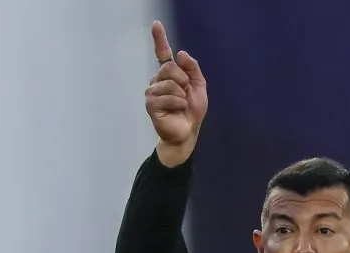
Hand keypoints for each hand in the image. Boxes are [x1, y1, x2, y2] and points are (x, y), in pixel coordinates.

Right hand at [146, 21, 207, 166]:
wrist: (188, 132)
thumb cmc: (191, 111)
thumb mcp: (198, 86)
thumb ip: (192, 69)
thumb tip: (180, 53)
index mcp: (169, 75)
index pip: (163, 54)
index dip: (160, 39)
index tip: (156, 24)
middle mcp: (157, 81)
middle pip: (169, 67)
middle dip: (183, 80)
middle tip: (185, 94)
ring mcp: (152, 93)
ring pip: (169, 82)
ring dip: (181, 95)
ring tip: (180, 105)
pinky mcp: (150, 105)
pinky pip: (167, 96)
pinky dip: (177, 103)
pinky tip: (176, 110)